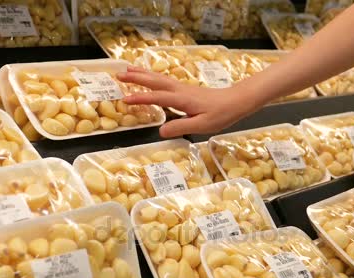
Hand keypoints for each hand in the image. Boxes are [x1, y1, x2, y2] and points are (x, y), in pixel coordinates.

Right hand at [117, 66, 260, 137]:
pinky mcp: (184, 89)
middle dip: (136, 78)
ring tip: (127, 70)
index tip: (124, 100)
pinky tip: (148, 78)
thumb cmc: (221, 114)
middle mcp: (180, 90)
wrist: (236, 101)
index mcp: (182, 100)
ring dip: (142, 74)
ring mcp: (182, 88)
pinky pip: (164, 81)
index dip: (141, 98)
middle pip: (155, 81)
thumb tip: (160, 131)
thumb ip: (181, 127)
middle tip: (118, 74)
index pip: (157, 97)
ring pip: (158, 78)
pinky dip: (152, 77)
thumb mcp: (202, 126)